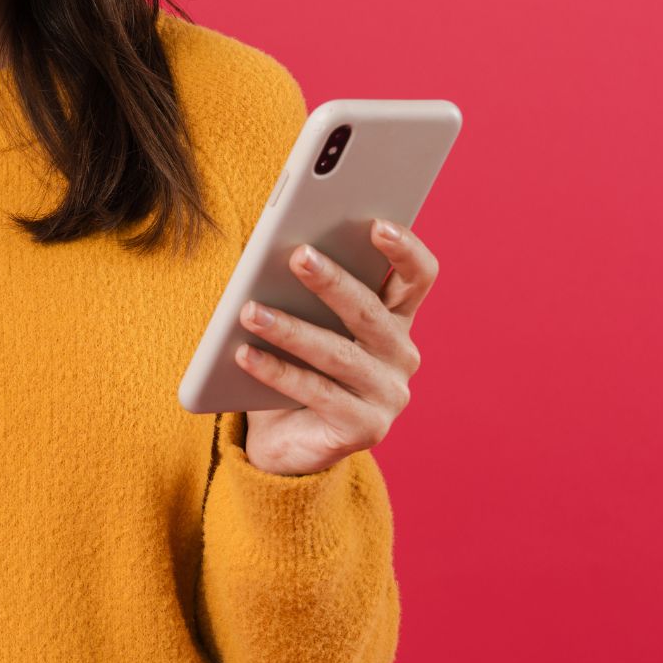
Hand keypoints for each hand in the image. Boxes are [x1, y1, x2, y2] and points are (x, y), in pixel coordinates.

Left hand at [230, 219, 437, 475]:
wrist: (286, 438)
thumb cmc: (296, 362)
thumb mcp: (305, 319)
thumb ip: (306, 287)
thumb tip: (281, 249)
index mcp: (396, 318)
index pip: (419, 276)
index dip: (405, 249)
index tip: (376, 223)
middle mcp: (402, 355)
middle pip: (371, 312)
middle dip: (332, 282)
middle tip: (298, 255)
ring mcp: (388, 395)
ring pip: (338, 354)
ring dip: (291, 329)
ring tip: (250, 310)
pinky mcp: (365, 428)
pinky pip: (316, 393)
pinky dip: (276, 371)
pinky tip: (244, 354)